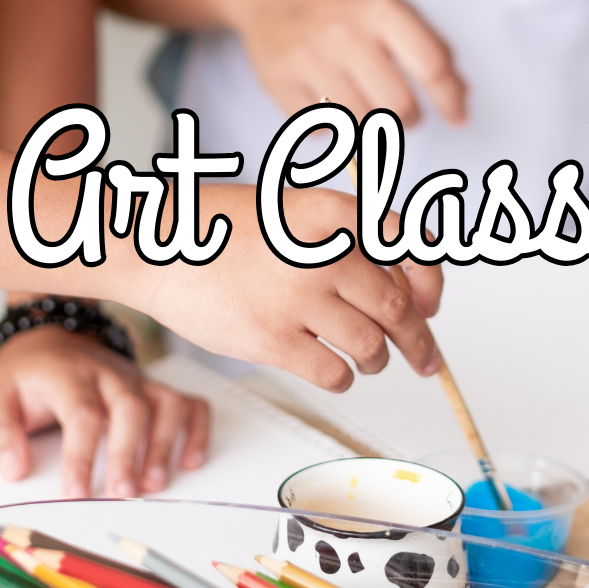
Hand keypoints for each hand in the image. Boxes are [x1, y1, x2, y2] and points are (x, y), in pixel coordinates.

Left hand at [0, 325, 208, 498]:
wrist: (51, 339)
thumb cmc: (26, 376)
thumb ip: (0, 433)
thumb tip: (14, 470)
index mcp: (69, 375)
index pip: (82, 413)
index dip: (81, 455)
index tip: (75, 492)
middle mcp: (110, 375)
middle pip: (130, 409)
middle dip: (129, 453)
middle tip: (121, 494)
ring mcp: (137, 380)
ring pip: (165, 404)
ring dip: (165, 444)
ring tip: (154, 483)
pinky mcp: (153, 388)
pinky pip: (189, 403)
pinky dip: (197, 430)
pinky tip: (192, 461)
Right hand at [131, 185, 443, 393]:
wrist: (157, 244)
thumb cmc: (224, 228)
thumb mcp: (296, 211)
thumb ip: (347, 242)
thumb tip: (404, 292)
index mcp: (334, 212)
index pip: (413, 247)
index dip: (431, 284)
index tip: (431, 305)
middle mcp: (324, 253)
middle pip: (397, 309)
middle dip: (419, 341)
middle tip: (425, 360)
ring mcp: (297, 298)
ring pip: (371, 346)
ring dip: (376, 360)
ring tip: (368, 359)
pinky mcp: (272, 339)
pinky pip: (334, 373)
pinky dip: (343, 377)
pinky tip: (334, 370)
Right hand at [215, 0, 466, 126]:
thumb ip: (425, 41)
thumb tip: (459, 92)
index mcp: (378, 7)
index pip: (431, 66)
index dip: (451, 98)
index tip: (458, 116)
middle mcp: (343, 33)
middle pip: (397, 105)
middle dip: (409, 117)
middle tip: (404, 111)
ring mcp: (307, 59)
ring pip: (360, 123)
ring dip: (374, 126)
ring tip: (369, 107)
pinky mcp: (278, 81)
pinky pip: (321, 127)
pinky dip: (335, 127)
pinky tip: (334, 106)